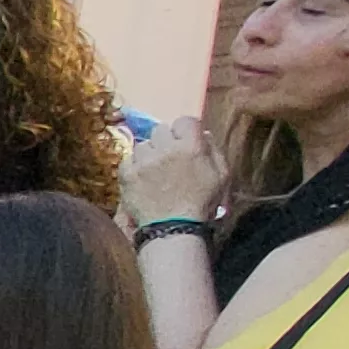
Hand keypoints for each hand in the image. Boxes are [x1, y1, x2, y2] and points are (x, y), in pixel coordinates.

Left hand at [120, 114, 229, 231]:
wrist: (174, 228)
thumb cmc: (202, 203)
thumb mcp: (221, 176)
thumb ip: (213, 151)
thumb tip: (203, 134)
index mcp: (192, 146)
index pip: (184, 121)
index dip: (184, 131)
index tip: (184, 143)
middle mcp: (166, 149)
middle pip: (161, 130)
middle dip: (165, 141)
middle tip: (169, 159)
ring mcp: (144, 161)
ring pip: (143, 145)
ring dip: (149, 155)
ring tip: (155, 172)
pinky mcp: (127, 174)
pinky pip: (128, 159)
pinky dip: (134, 167)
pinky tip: (143, 179)